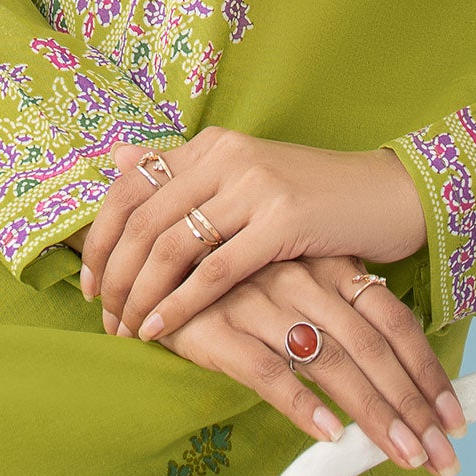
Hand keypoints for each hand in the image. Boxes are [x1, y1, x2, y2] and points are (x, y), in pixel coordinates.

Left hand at [80, 131, 425, 345]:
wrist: (386, 195)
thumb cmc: (313, 196)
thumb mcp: (245, 176)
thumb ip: (186, 174)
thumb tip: (118, 157)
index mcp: (212, 145)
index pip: (132, 183)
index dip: (103, 234)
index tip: (89, 279)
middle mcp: (225, 157)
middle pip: (143, 218)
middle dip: (113, 273)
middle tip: (103, 317)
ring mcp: (253, 187)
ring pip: (170, 246)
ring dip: (139, 295)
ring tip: (125, 330)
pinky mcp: (281, 222)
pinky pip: (214, 271)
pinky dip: (179, 305)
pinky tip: (161, 330)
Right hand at [152, 255, 463, 475]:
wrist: (152, 251)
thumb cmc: (237, 274)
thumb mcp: (298, 277)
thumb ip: (341, 311)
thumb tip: (401, 369)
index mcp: (327, 263)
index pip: (392, 319)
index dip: (428, 371)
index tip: (454, 418)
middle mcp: (299, 277)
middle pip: (371, 347)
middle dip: (412, 406)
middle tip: (441, 455)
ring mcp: (259, 300)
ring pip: (329, 362)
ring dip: (372, 414)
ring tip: (401, 455)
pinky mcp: (217, 326)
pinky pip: (268, 370)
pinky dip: (302, 404)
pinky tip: (329, 435)